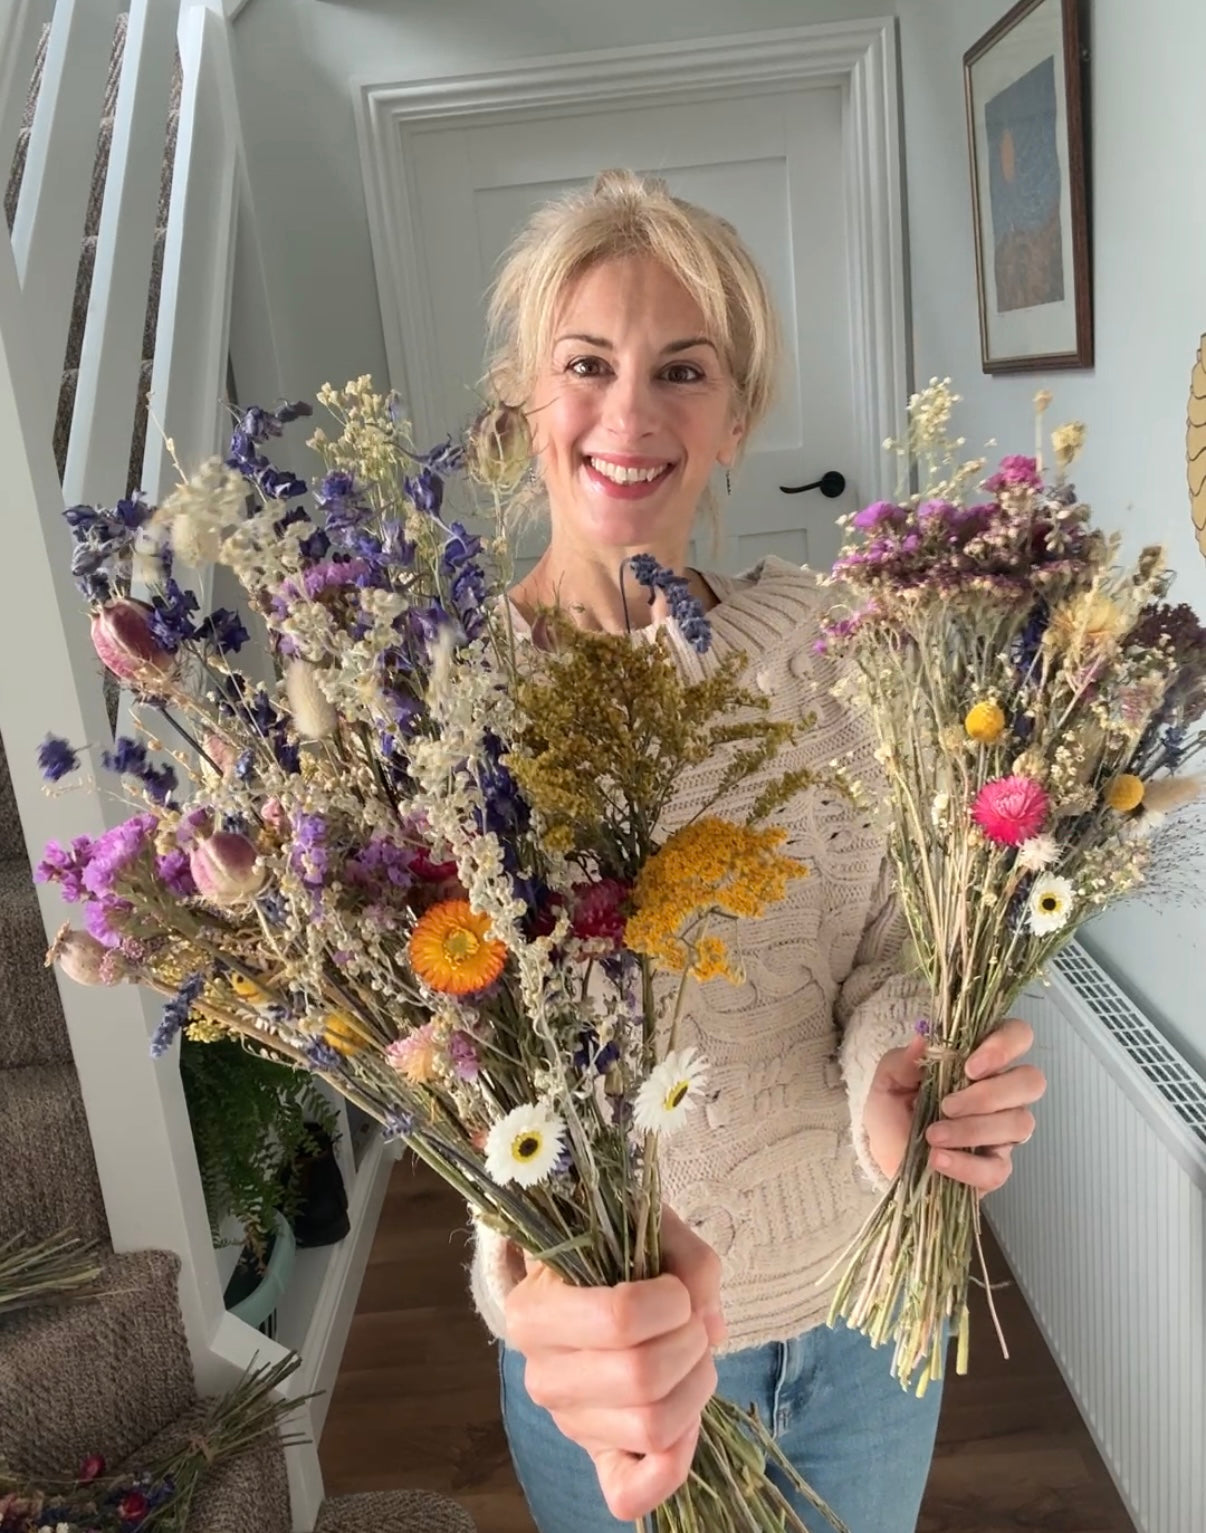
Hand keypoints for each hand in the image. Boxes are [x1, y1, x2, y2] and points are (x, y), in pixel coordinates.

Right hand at [503, 1206, 725, 1522]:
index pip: (620, 1318)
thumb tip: (707, 1320)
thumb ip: (689, 1262)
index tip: (677, 1290)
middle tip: (692, 1323)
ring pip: (652, 1427)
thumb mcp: (647, 1231)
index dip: (673, 1303)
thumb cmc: (614, 1254)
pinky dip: (665, 1474)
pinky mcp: (597, 1454)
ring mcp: (569, 1421)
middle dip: (690, 1343)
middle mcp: (542, 1374)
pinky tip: (686, 1432)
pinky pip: (626, 1491)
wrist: (585, 1285)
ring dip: (695, 1386)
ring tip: (693, 1356)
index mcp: (535, 1311)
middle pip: (642, 1377)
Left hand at [864, 1017, 1046, 1190]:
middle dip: (990, 1093)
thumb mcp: (887, 1082)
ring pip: (1020, 1124)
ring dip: (972, 1129)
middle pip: (1031, 1081)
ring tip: (933, 1135)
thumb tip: (923, 1039)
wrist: (886, 1162)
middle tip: (947, 1105)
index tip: (970, 1067)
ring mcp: (1004, 1132)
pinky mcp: (996, 1168)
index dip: (1004, 1046)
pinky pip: (999, 1169)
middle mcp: (1002, 1093)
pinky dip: (966, 1165)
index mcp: (980, 1061)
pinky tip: (938, 1159)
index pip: (1018, 1035)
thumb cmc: (894, 1115)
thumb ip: (902, 1060)